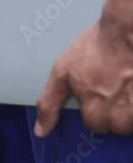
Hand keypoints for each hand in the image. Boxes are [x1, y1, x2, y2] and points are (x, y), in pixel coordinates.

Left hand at [35, 10, 132, 135]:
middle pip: (118, 126)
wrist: (128, 30)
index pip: (95, 125)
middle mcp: (120, 113)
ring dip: (132, 110)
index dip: (95, 108)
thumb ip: (50, 103)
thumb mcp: (62, 71)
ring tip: (128, 87)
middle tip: (116, 88)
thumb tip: (40, 132)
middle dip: (117, 112)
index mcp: (95, 109)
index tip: (99, 92)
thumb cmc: (94, 48)